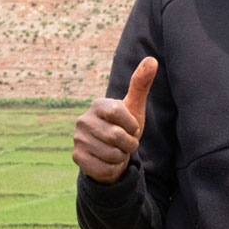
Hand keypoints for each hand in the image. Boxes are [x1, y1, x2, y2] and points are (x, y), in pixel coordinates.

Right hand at [72, 57, 157, 182]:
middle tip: (126, 142)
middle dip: (129, 143)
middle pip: (116, 136)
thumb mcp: (135, 106)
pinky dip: (113, 168)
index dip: (131, 125)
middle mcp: (83, 120)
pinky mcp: (77, 158)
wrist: (112, 153)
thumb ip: (141, 84)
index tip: (131, 127)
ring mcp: (78, 139)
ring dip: (121, 156)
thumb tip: (152, 59)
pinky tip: (108, 161)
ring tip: (117, 151)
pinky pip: (105, 168)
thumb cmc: (125, 126)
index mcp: (97, 105)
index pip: (119, 113)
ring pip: (112, 154)